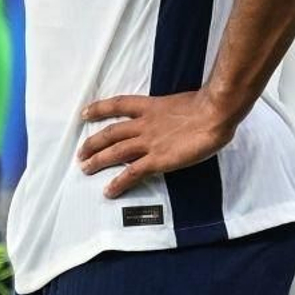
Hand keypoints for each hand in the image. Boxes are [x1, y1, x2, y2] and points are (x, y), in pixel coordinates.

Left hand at [78, 90, 236, 197]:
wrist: (213, 113)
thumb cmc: (205, 106)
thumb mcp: (181, 103)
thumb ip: (170, 112)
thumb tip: (172, 120)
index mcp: (151, 106)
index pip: (118, 105)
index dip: (99, 109)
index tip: (85, 113)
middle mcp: (145, 124)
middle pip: (111, 133)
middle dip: (93, 143)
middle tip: (81, 152)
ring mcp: (149, 142)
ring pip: (116, 152)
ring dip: (98, 160)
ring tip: (85, 169)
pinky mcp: (158, 160)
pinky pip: (132, 173)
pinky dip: (119, 183)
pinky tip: (109, 191)